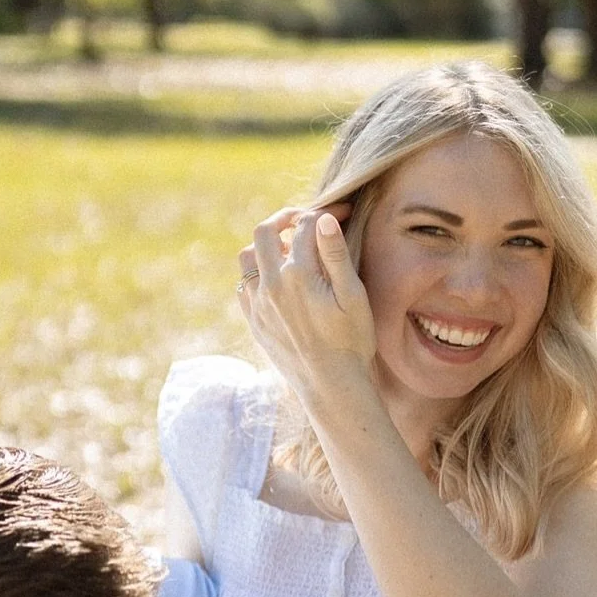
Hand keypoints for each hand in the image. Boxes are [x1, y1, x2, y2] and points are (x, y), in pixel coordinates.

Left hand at [237, 201, 375, 406]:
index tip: (343, 210)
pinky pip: (243, 285)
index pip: (306, 226)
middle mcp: (271, 286)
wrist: (331, 386)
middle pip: (265, 232)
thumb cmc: (351, 342)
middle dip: (286, 218)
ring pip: (247, 257)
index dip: (326, 211)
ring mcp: (258, 304)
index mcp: (299, 275)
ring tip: (288, 248)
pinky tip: (277, 278)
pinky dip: (257, 273)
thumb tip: (322, 219)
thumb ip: (336, 255)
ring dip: (265, 246)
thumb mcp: (353, 297)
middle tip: (305, 219)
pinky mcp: (254, 321)